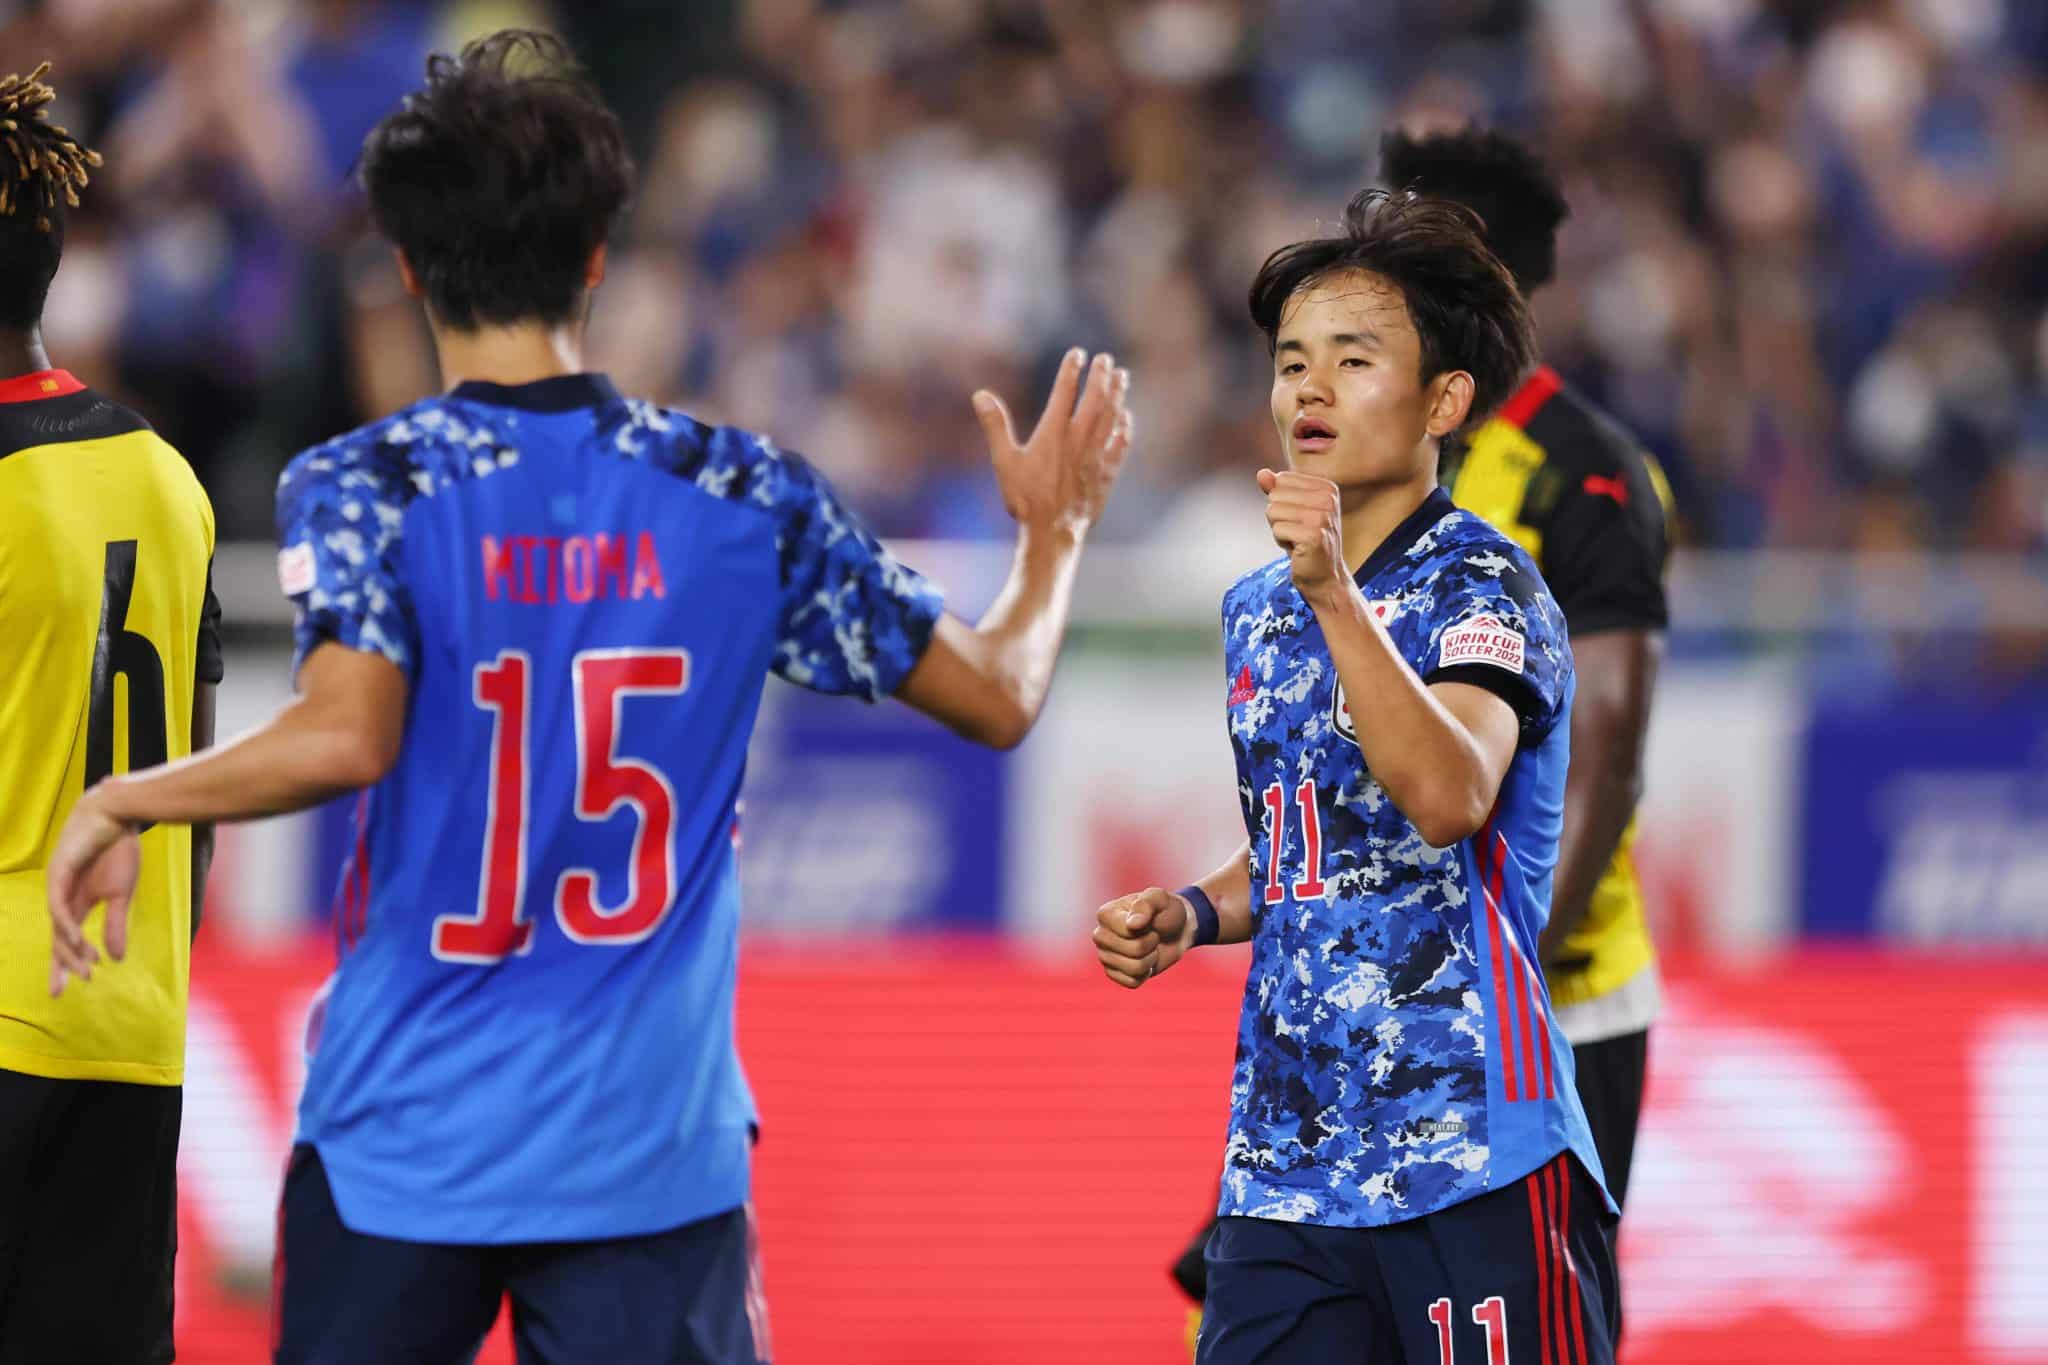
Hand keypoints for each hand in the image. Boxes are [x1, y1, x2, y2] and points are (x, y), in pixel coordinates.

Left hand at [45, 790, 140, 996]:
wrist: (117, 816)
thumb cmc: (120, 850)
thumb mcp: (122, 894)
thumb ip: (116, 925)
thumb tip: (116, 959)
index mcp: (78, 901)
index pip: (68, 938)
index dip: (70, 962)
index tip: (77, 985)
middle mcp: (63, 897)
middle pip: (56, 938)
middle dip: (61, 964)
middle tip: (62, 990)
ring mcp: (58, 886)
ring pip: (57, 927)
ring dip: (70, 949)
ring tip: (85, 967)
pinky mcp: (58, 875)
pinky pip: (58, 908)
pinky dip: (67, 926)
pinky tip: (79, 941)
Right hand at [975, 349, 1132, 536]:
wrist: (1053, 532)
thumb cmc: (1025, 499)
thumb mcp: (1004, 462)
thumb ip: (995, 426)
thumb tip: (980, 395)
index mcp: (1053, 433)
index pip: (1065, 393)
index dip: (1071, 371)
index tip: (1077, 354)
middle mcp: (1079, 440)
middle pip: (1095, 400)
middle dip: (1101, 377)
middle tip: (1106, 359)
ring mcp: (1096, 457)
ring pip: (1111, 418)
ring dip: (1117, 395)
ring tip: (1122, 376)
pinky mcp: (1106, 475)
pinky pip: (1120, 446)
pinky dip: (1124, 429)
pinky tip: (1127, 417)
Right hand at [1093, 886, 1195, 988]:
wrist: (1175, 929)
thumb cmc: (1165, 910)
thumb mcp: (1159, 898)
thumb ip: (1146, 904)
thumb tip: (1133, 925)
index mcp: (1105, 914)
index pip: (1128, 932)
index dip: (1147, 928)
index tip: (1150, 920)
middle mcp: (1100, 936)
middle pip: (1133, 951)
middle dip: (1150, 944)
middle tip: (1152, 935)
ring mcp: (1105, 956)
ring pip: (1134, 968)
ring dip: (1150, 959)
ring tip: (1149, 948)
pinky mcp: (1114, 974)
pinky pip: (1132, 982)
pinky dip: (1146, 973)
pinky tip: (1145, 961)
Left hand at [1257, 468, 1351, 604]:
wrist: (1325, 576)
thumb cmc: (1306, 541)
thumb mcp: (1291, 510)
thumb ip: (1277, 489)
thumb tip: (1262, 473)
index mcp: (1327, 487)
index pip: (1282, 480)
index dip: (1282, 501)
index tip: (1298, 518)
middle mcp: (1328, 498)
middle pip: (1275, 495)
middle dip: (1278, 516)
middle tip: (1297, 531)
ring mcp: (1322, 516)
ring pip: (1273, 511)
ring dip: (1279, 529)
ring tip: (1297, 539)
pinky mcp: (1313, 535)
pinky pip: (1277, 529)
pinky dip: (1281, 541)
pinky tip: (1297, 549)